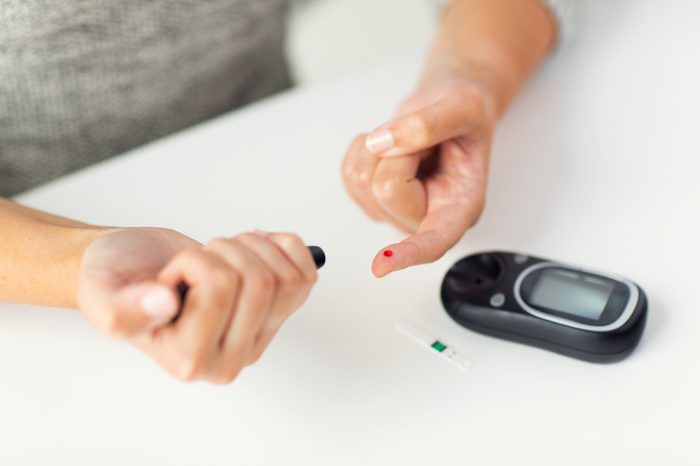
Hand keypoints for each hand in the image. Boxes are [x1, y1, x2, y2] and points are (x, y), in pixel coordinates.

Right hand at [77, 228, 316, 382]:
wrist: (134, 267)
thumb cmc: (117, 278)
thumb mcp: (100, 293)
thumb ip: (120, 309)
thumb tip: (163, 304)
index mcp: (189, 360)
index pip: (221, 287)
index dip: (194, 262)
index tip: (169, 275)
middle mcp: (229, 359)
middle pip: (260, 282)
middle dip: (225, 251)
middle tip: (198, 259)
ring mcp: (258, 338)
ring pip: (285, 277)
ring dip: (249, 248)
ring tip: (218, 256)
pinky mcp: (276, 315)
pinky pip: (306, 275)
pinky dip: (283, 247)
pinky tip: (252, 247)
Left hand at [342, 79, 494, 276]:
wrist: (450, 110)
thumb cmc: (466, 116)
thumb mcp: (464, 106)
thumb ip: (428, 124)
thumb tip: (382, 144)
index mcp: (460, 207)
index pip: (433, 241)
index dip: (409, 253)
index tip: (382, 265)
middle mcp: (427, 217)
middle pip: (386, 189)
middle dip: (399, 152)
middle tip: (425, 143)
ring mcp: (396, 212)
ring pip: (362, 181)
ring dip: (381, 148)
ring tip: (412, 144)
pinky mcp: (372, 199)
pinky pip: (348, 173)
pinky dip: (364, 148)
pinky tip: (391, 146)